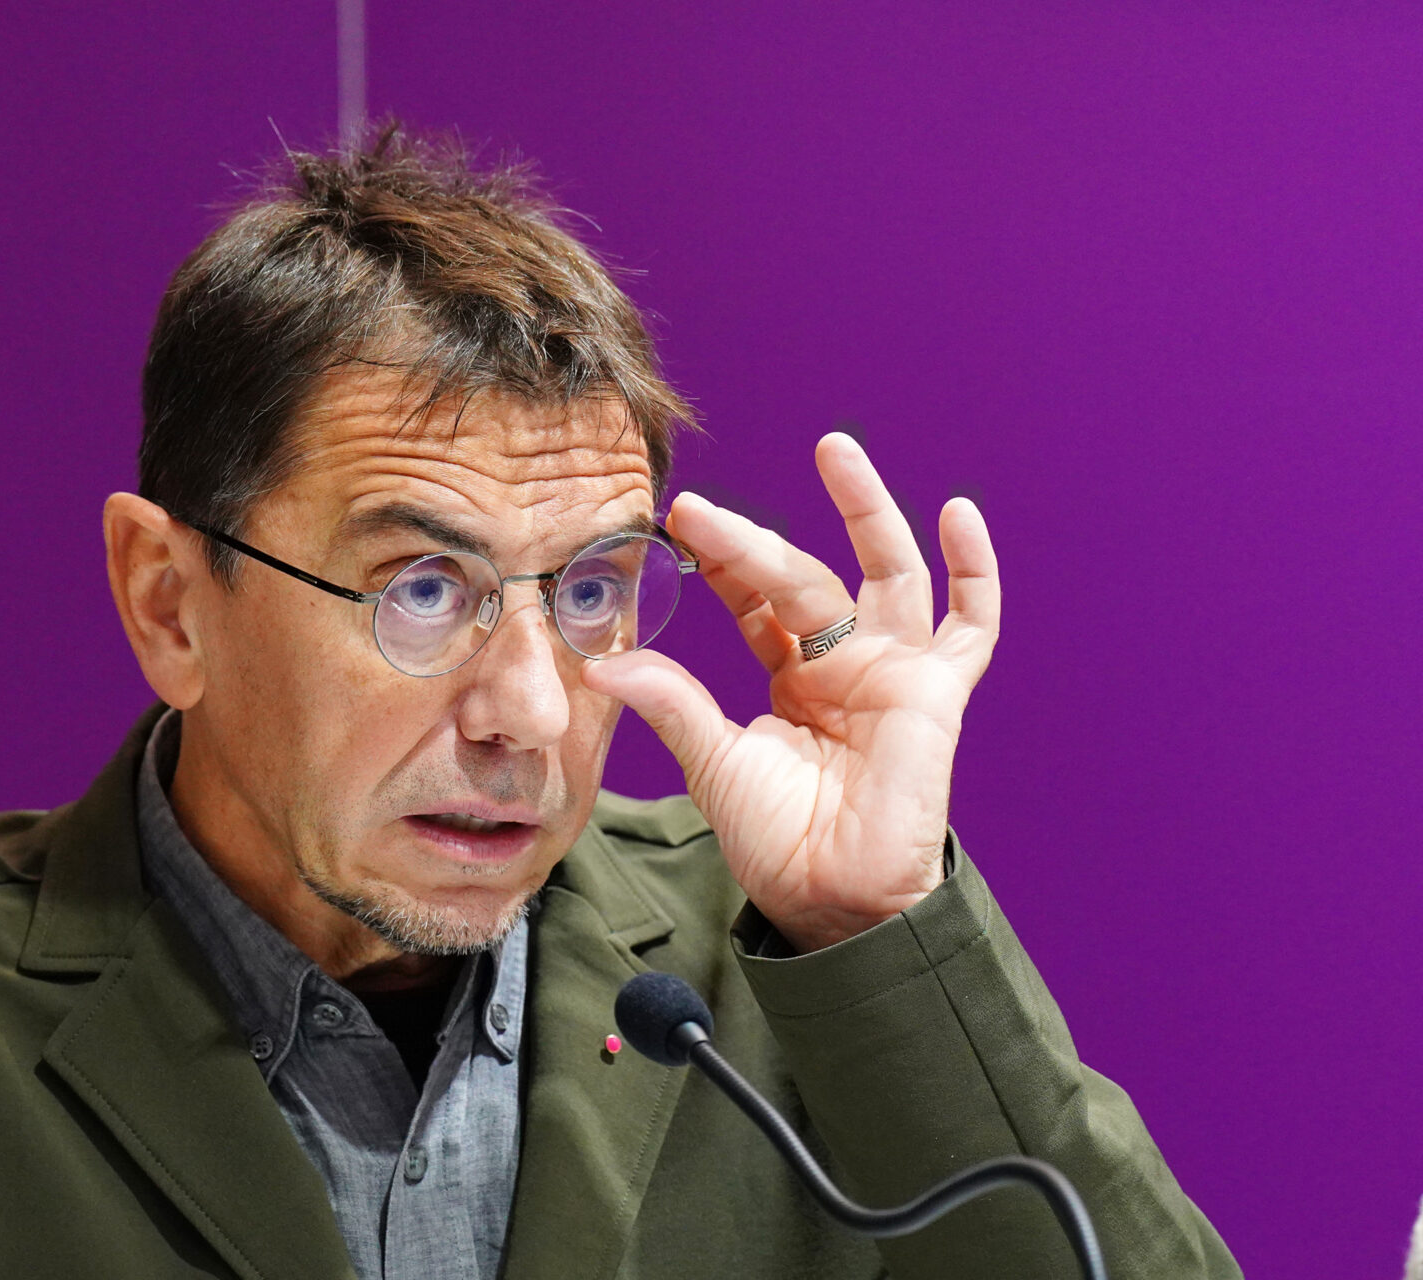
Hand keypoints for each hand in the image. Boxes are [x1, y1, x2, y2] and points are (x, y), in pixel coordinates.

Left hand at [580, 433, 1000, 951]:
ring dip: (866, 509)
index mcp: (791, 678)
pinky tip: (957, 512)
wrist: (833, 900)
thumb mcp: (714, 762)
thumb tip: (601, 666)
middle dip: (756, 539)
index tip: (680, 520)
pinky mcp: (936, 691)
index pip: (755, 601)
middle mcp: (842, 663)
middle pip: (802, 577)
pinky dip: (973, 568)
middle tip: (704, 507)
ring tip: (835, 450)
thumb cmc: (779, 842)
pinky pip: (971, 622)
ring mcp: (893, 671)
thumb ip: (671, 704)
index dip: (722, 561)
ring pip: (886, 571)